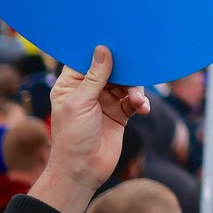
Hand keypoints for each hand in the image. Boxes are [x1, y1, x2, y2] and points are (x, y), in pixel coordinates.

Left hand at [28, 46, 148, 212]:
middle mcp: (88, 90)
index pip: (84, 59)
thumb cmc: (72, 137)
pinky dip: (140, 102)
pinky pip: (134, 100)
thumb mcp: (81, 103)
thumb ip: (94, 76)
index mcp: (70, 84)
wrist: (83, 171)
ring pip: (126, 83)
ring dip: (135, 89)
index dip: (98, 50)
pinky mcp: (120, 114)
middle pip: (111, 69)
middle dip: (124, 70)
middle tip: (135, 70)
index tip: (115, 41)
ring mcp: (105, 102)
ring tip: (137, 101)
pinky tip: (142, 108)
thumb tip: (103, 49)